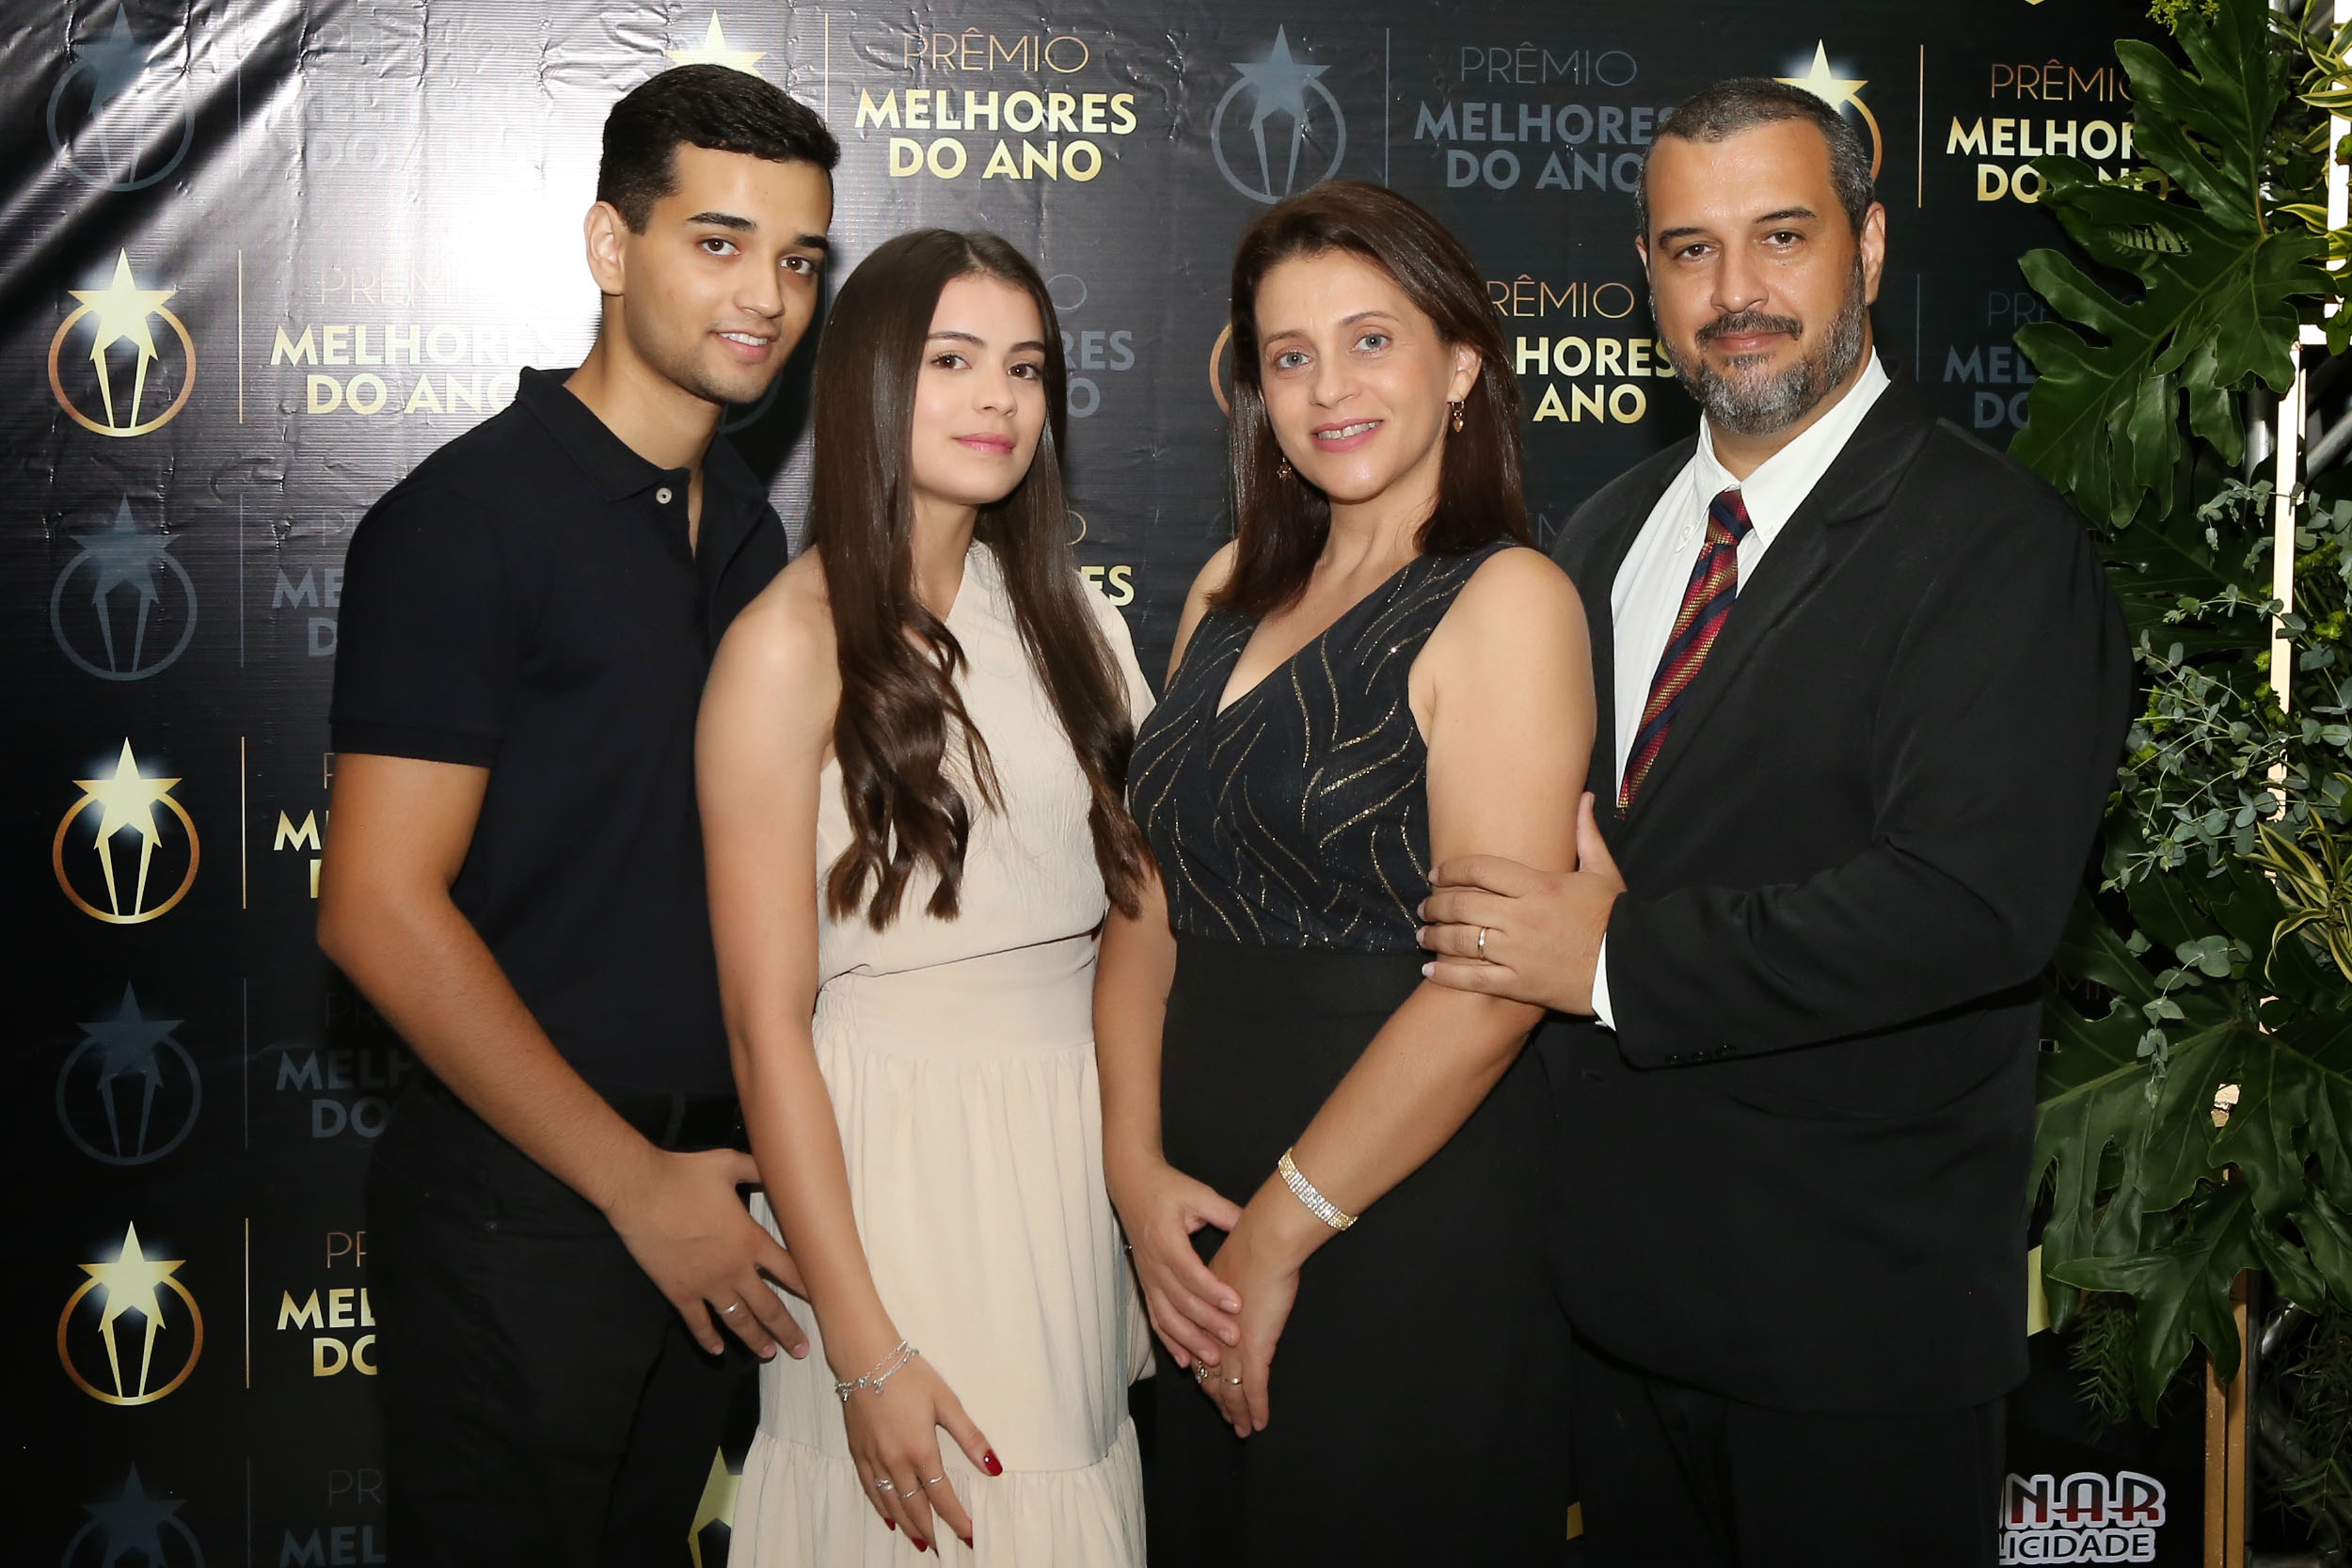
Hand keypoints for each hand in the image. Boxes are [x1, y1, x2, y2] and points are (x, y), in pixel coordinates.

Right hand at [603, 1146, 809, 1359]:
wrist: (641, 1192)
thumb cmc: (686, 1175)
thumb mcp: (729, 1164)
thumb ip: (757, 1168)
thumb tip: (778, 1164)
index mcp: (750, 1240)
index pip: (789, 1270)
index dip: (808, 1287)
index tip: (823, 1301)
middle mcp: (734, 1269)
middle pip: (768, 1306)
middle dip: (786, 1329)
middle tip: (801, 1349)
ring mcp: (706, 1285)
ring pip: (737, 1319)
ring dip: (754, 1339)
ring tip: (768, 1353)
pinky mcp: (679, 1292)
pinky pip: (697, 1322)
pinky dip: (707, 1338)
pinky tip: (717, 1350)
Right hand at [842, 1349, 999, 1552]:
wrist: (865, 1357)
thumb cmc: (908, 1375)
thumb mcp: (947, 1402)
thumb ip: (970, 1438)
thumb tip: (994, 1466)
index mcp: (920, 1451)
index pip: (942, 1496)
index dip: (957, 1519)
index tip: (969, 1536)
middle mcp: (895, 1462)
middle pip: (915, 1507)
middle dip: (931, 1531)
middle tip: (943, 1548)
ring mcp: (873, 1459)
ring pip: (891, 1504)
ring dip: (907, 1525)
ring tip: (921, 1541)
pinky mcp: (858, 1452)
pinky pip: (870, 1489)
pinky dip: (881, 1508)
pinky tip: (889, 1517)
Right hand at [1108, 1156, 1244, 1370]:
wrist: (1131, 1184)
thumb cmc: (1167, 1187)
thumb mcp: (1198, 1193)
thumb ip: (1224, 1212)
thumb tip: (1255, 1227)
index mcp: (1166, 1240)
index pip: (1189, 1272)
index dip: (1212, 1291)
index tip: (1237, 1304)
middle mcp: (1152, 1263)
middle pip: (1179, 1300)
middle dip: (1207, 1322)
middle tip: (1234, 1338)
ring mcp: (1147, 1277)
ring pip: (1166, 1316)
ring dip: (1188, 1340)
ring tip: (1212, 1358)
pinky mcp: (1146, 1284)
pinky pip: (1155, 1318)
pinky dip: (1169, 1341)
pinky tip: (1185, 1361)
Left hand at [1200, 1214, 1300, 1436]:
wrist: (1264, 1243)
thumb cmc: (1252, 1247)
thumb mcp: (1231, 1268)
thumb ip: (1230, 1284)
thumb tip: (1238, 1286)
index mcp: (1204, 1317)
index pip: (1200, 1356)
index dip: (1206, 1376)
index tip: (1213, 1390)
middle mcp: (1213, 1335)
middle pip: (1211, 1379)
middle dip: (1221, 1402)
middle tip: (1229, 1419)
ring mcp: (1232, 1345)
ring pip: (1231, 1391)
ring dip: (1237, 1414)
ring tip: (1243, 1430)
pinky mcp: (1254, 1349)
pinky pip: (1255, 1390)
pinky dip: (1256, 1410)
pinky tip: (1260, 1423)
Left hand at [1417, 793, 1625, 1012]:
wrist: (1632, 967)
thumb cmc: (1617, 917)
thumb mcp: (1604, 871)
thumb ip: (1586, 834)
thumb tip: (1584, 797)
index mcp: (1538, 885)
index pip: (1481, 869)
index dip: (1452, 870)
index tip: (1437, 875)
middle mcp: (1521, 917)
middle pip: (1463, 904)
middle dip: (1436, 905)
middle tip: (1424, 907)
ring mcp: (1517, 952)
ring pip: (1462, 940)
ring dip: (1435, 936)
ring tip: (1422, 935)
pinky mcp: (1519, 984)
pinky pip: (1473, 979)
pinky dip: (1447, 974)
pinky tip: (1431, 970)